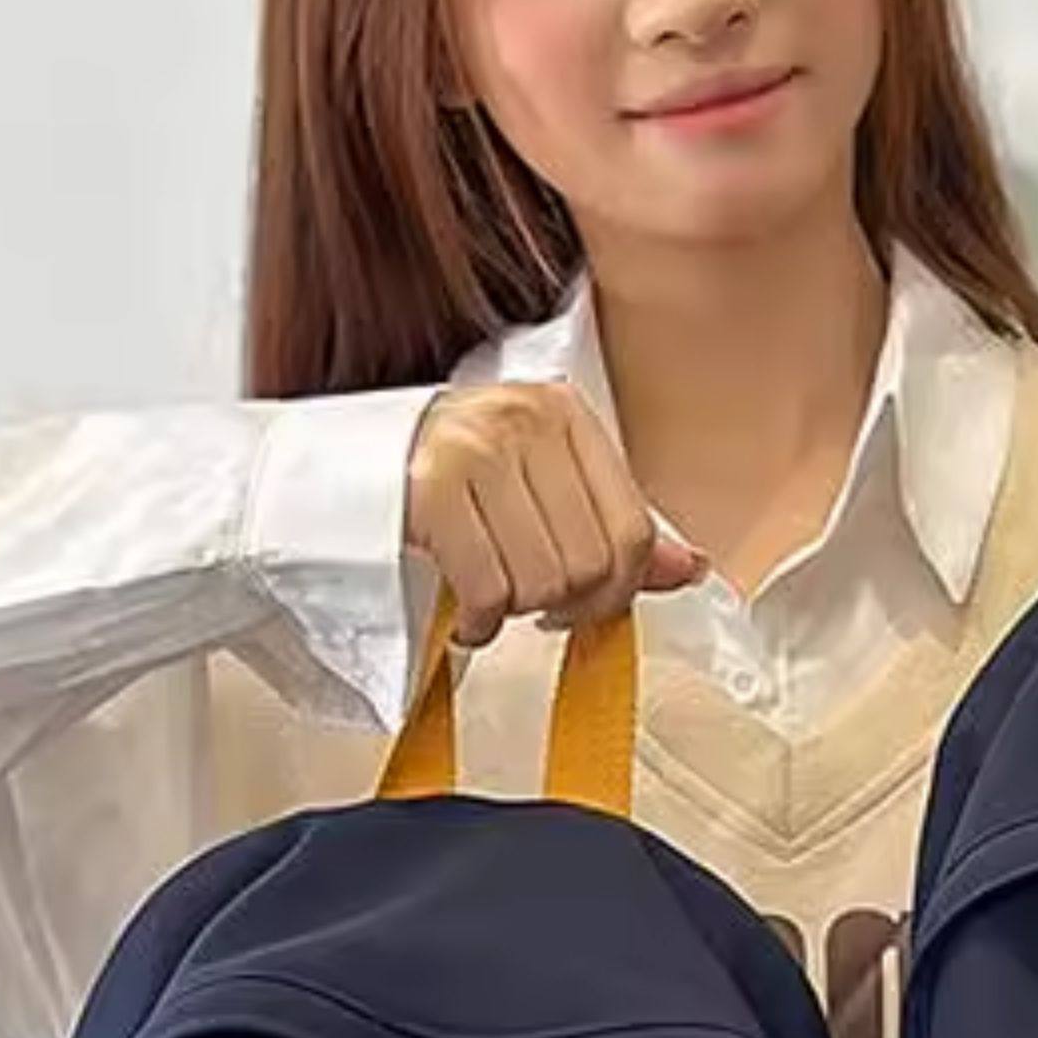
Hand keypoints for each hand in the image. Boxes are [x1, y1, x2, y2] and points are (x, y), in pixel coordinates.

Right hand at [406, 383, 708, 649]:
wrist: (348, 457)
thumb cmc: (453, 470)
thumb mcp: (543, 481)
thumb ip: (613, 523)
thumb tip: (689, 568)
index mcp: (566, 414)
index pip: (633, 529)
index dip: (622, 591)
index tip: (590, 605)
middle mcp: (524, 422)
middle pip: (591, 563)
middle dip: (564, 605)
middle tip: (532, 605)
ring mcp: (474, 451)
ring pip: (542, 580)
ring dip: (517, 612)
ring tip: (494, 596)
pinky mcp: (428, 491)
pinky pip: (486, 589)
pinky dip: (481, 623)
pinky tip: (469, 614)